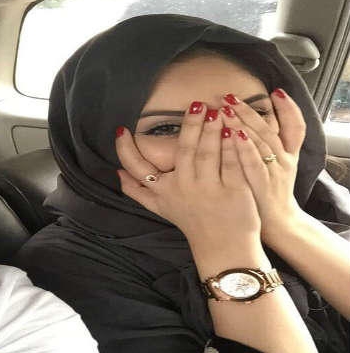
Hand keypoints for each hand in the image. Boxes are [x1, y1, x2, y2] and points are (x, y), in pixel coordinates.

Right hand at [116, 102, 261, 249]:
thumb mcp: (160, 208)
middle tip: (195, 104)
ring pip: (208, 154)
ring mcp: (208, 191)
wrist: (223, 248)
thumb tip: (116, 174)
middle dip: (189, 126)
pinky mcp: (233, 192)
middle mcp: (183, 189)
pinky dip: (233, 146)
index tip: (121, 130)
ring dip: (212, 130)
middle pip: (183, 152)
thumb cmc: (191, 223)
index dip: (126, 150)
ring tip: (217, 110)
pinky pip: (232, 163)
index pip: (137, 168)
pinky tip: (236, 130)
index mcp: (162, 192)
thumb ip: (137, 191)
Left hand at [219, 89, 307, 243]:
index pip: (296, 126)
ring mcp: (274, 172)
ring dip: (243, 124)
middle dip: (249, 111)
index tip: (276, 91)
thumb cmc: (268, 191)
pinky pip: (254, 164)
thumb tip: (249, 122)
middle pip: (269, 130)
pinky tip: (233, 135)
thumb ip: (264, 144)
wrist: (278, 223)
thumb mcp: (274, 165)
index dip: (289, 108)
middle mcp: (284, 160)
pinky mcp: (262, 185)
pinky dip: (245, 148)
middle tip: (229, 96)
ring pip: (261, 143)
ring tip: (227, 108)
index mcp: (288, 153)